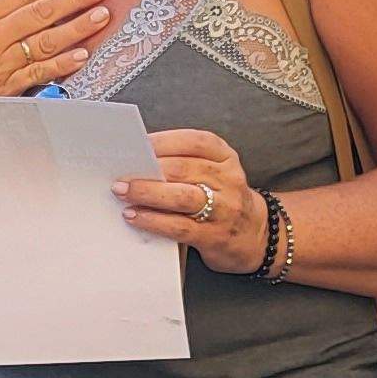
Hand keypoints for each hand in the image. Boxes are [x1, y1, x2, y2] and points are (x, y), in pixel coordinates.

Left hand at [115, 127, 271, 274]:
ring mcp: (224, 208)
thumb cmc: (223, 199)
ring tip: (122, 192)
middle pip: (183, 169)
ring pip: (181, 196)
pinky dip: (153, 221)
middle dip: (147, 169)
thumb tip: (137, 159)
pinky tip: (135, 216)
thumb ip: (184, 163)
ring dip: (147, 193)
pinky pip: (180, 226)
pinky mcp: (214, 235)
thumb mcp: (214, 173)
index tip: (136, 144)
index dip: (163, 141)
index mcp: (225, 157)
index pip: (195, 141)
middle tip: (120, 173)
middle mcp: (228, 179)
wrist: (257, 236)